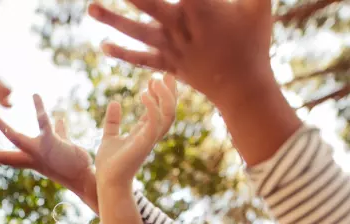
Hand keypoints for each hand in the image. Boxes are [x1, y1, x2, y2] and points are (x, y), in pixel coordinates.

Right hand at [0, 95, 97, 211]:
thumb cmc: (75, 163)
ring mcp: (39, 151)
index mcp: (31, 159)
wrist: (85, 176)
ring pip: (15, 138)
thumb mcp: (63, 146)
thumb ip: (59, 133)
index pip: (6, 157)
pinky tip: (35, 95)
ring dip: (1, 127)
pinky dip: (39, 108)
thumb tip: (60, 120)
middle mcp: (31, 157)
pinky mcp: (51, 143)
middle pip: (4, 156)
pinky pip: (42, 123)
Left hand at [89, 0, 273, 104]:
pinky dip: (122, 53)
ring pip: (137, 31)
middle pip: (148, 3)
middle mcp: (181, 27)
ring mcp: (171, 48)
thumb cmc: (254, 42)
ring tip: (90, 8)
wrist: (243, 88)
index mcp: (200, 8)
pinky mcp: (168, 65)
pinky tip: (103, 45)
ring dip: (112, 20)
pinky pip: (141, 59)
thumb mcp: (259, 6)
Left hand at [95, 75, 176, 188]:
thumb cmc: (109, 164)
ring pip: (169, 115)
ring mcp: (149, 139)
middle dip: (171, 91)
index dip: (160, 93)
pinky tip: (143, 93)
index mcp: (145, 132)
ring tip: (155, 80)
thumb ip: (113, 121)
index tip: (155, 77)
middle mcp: (151, 135)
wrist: (107, 182)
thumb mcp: (109, 136)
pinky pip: (155, 122)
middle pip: (170, 110)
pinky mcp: (144, 143)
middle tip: (166, 73)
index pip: (160, 110)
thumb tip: (114, 103)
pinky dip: (153, 107)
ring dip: (165, 96)